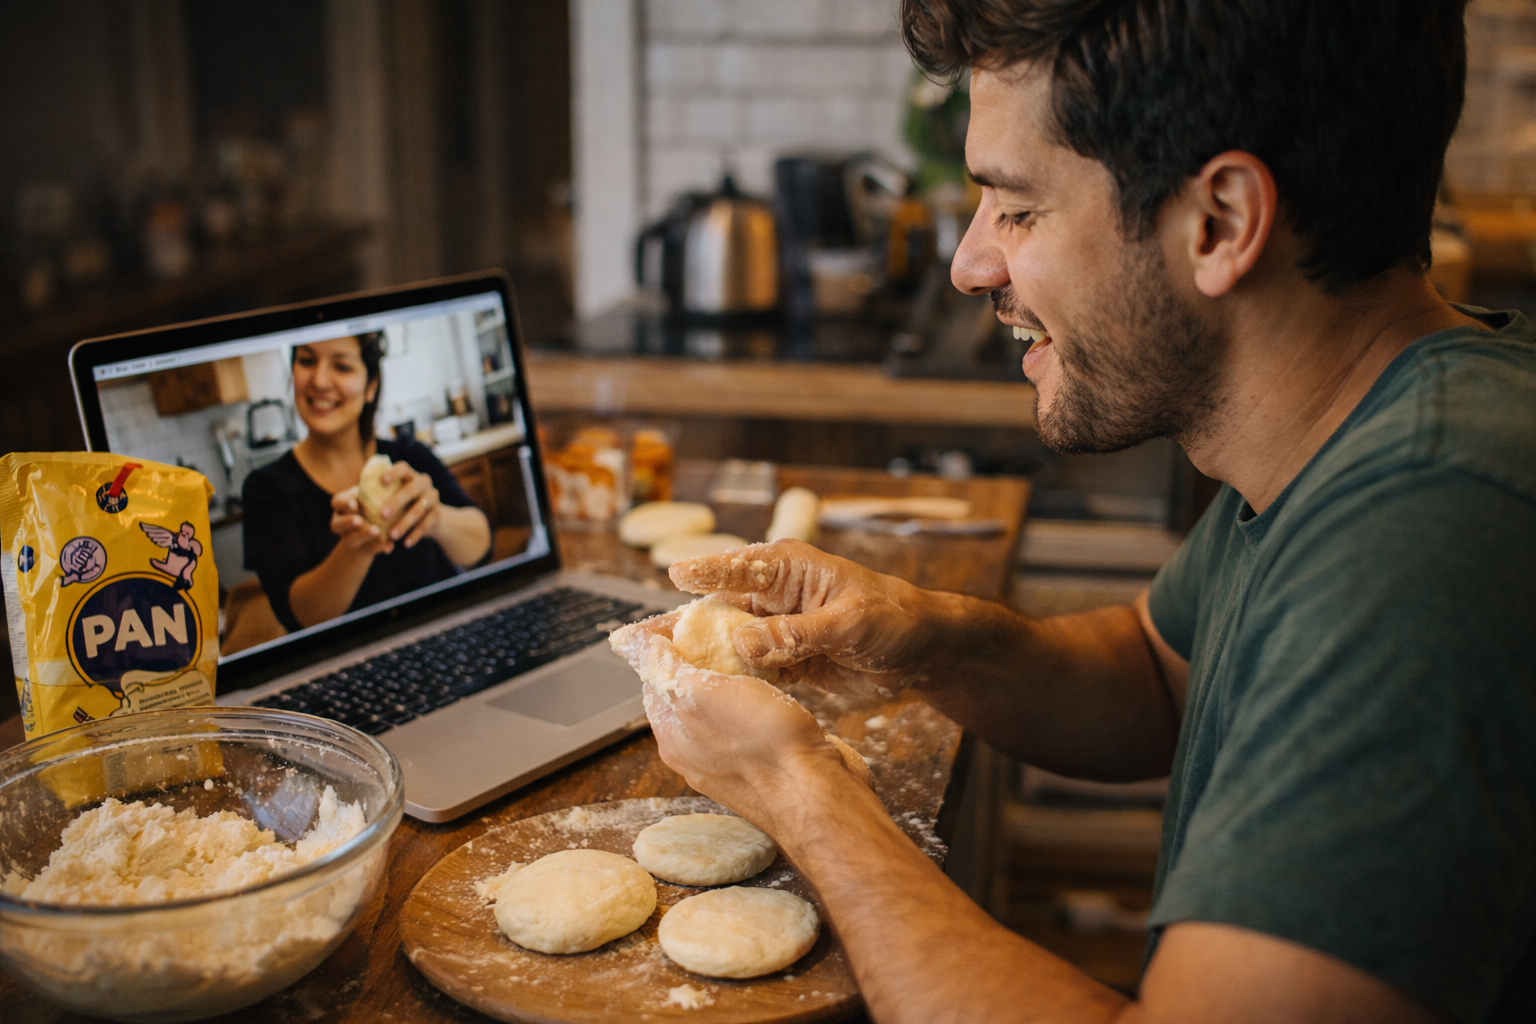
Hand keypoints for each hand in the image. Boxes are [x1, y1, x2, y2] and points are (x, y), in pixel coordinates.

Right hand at [330, 486, 390, 555]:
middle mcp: (341, 523)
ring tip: (377, 532)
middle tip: (359, 521)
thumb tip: (387, 462)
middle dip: (348, 522)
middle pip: (337, 524)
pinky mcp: (361, 552)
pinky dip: (379, 548)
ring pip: (351, 539)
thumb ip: (373, 487)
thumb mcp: (370, 496)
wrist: (368, 536)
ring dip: (364, 536)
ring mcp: (349, 538)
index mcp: (342, 506)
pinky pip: (368, 551)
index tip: (355, 503)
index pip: (337, 502)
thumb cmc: (371, 507)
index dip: (344, 503)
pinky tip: (389, 547)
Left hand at [375, 462, 441, 548]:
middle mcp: (423, 483)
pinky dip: (415, 534)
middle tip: (382, 515)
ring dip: (405, 523)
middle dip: (397, 502)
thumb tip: (352, 499)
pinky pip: (427, 524)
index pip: (403, 468)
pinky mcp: (438, 514)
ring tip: (392, 536)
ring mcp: (433, 498)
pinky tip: (405, 544)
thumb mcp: (393, 497)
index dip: (394, 473)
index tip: (382, 482)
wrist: (432, 519)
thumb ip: (379, 494)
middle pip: (411, 489)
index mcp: (410, 475)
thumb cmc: (402, 506)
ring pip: (419, 509)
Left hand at [610, 612, 862, 828]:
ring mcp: (729, 759)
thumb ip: (662, 667)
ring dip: (733, 672)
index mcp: (671, 735)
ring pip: (721, 702)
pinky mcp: (763, 760)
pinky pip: (750, 717)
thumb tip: (623, 641)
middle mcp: (694, 750)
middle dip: (702, 653)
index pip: (655, 675)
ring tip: (753, 647)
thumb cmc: (763, 743)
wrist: (818, 792)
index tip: (693, 615)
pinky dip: (758, 692)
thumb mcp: (702, 693)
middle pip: (686, 688)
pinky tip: (775, 680)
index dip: (668, 640)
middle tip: (726, 624)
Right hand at [667, 539, 941, 695]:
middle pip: (716, 607)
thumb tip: (743, 642)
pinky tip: (699, 694)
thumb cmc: (893, 619)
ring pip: (725, 641)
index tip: (673, 575)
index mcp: (788, 568)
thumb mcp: (848, 624)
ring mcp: (775, 628)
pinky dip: (725, 680)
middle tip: (637, 638)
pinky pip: (745, 668)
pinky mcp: (783, 658)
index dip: (703, 571)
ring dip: (697, 657)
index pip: (737, 567)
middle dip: (680, 624)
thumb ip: (796, 633)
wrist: (924, 650)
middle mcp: (774, 594)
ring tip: (654, 671)